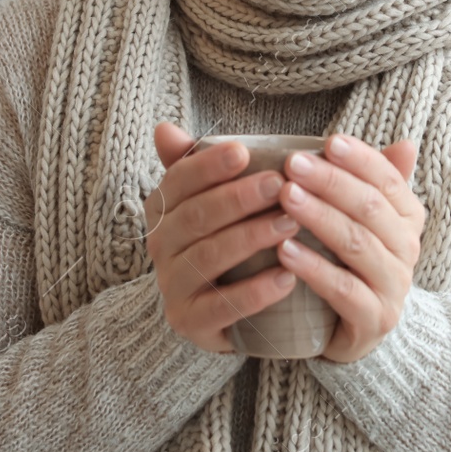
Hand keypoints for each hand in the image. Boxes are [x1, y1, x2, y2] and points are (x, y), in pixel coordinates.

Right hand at [145, 122, 303, 353]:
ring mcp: (172, 287)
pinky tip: (287, 277)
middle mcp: (160, 247)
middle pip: (195, 217)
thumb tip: (164, 128)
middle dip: (237, 198)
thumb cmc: (224, 239)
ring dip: (250, 238)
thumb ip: (194, 164)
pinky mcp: (190, 323)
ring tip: (290, 225)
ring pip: (207, 257)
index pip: (178, 181)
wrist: (221, 309)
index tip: (243, 152)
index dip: (208, 166)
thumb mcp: (211, 199)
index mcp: (163, 210)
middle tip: (279, 184)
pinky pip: (221, 307)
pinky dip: (255, 292)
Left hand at [275, 133, 424, 363]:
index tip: (329, 142)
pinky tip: (284, 249)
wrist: (358, 331)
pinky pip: (342, 290)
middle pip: (370, 208)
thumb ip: (377, 182)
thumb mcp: (366, 220)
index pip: (388, 180)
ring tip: (285, 197)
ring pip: (356, 244)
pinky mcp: (373, 320)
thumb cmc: (354, 263)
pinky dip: (313, 267)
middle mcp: (407, 249)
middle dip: (331, 182)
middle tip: (292, 164)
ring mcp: (393, 286)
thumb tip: (406, 143)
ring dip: (319, 217)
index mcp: (408, 218)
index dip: (360, 159)